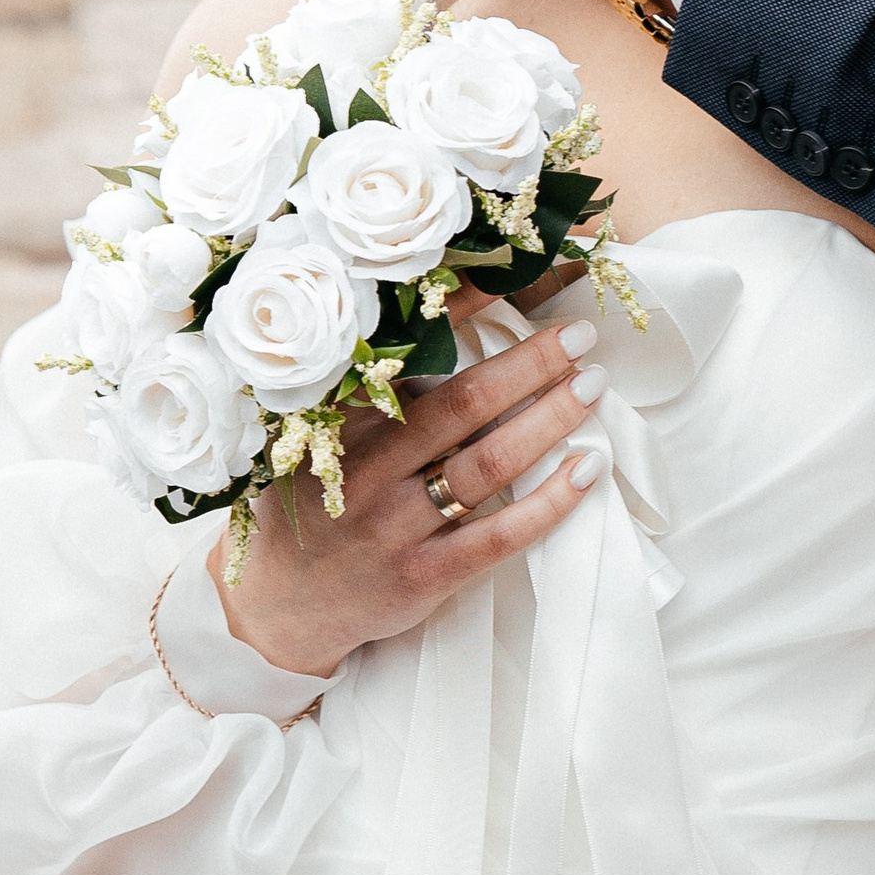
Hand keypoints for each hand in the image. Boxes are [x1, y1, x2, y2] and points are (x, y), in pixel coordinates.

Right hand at [216, 315, 604, 676]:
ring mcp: (398, 525)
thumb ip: (370, 392)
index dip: (461, 307)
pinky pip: (501, 535)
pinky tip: (586, 470)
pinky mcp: (426, 575)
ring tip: (591, 386)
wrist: (283, 604)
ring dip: (551, 419)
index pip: (406, 350)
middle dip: (531, 364)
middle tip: (579, 337)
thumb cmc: (317, 503)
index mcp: (341, 421)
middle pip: (465, 403)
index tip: (507, 270)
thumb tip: (443, 327)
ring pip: (490, 462)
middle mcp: (369, 468)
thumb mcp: (317, 435)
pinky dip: (550, 501)